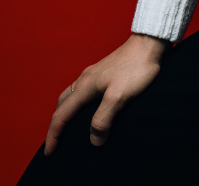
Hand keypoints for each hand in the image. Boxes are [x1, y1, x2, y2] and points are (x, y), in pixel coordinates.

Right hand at [44, 33, 167, 153]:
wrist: (149, 44)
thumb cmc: (136, 68)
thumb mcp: (119, 97)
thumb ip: (103, 118)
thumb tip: (93, 140)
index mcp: (84, 88)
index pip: (61, 116)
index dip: (53, 136)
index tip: (49, 153)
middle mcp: (84, 80)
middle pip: (61, 105)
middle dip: (55, 125)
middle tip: (55, 142)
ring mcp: (93, 75)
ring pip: (70, 96)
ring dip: (65, 112)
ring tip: (68, 126)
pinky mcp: (103, 72)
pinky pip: (82, 91)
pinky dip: (77, 103)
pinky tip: (89, 106)